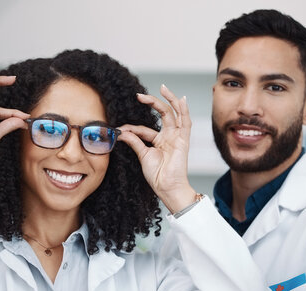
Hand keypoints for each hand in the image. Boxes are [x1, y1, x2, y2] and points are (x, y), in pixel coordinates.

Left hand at [118, 84, 196, 212]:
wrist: (166, 187)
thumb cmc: (157, 176)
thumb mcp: (143, 155)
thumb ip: (135, 142)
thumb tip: (122, 132)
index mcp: (159, 141)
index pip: (144, 129)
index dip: (131, 127)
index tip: (120, 129)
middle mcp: (169, 136)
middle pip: (162, 114)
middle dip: (152, 102)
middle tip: (139, 95)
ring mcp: (177, 137)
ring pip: (174, 114)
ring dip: (169, 100)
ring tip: (162, 88)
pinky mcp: (183, 140)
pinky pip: (186, 123)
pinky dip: (184, 111)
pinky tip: (181, 99)